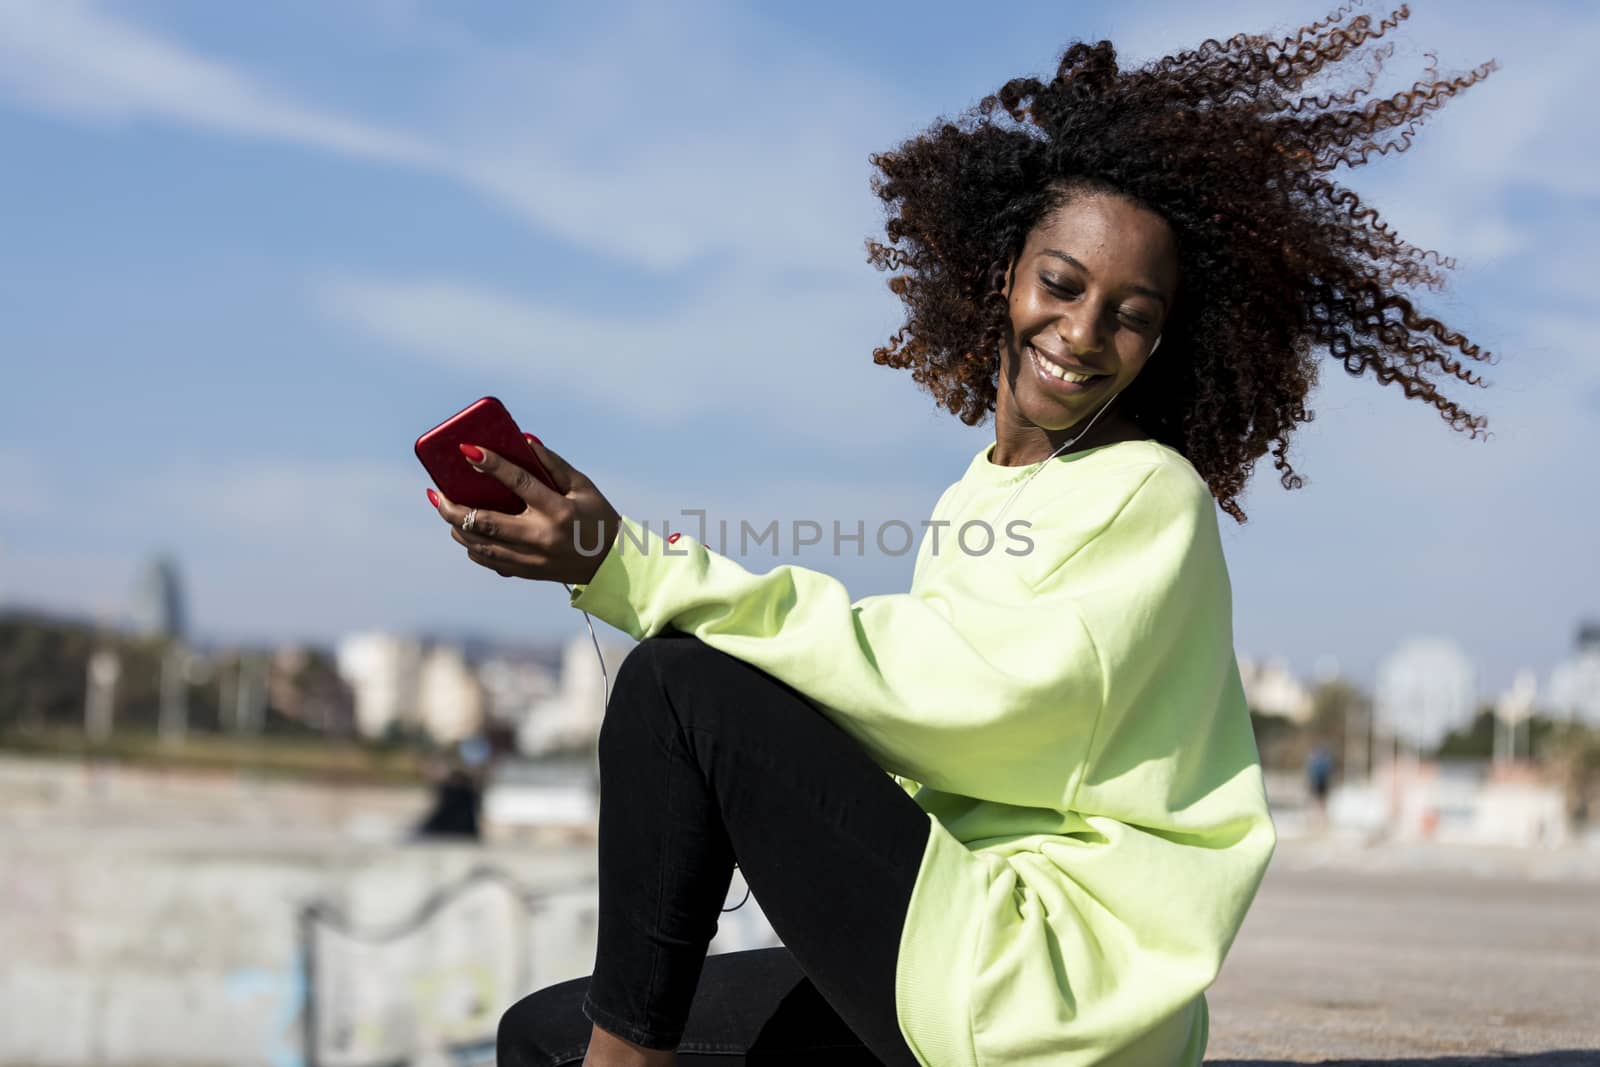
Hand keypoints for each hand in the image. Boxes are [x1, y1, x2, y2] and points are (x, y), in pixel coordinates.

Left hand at [428, 435, 621, 585]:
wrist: (611, 564)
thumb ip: (553, 464)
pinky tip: (466, 533)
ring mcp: (532, 559)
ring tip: (447, 510)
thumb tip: (523, 441)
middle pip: (484, 523)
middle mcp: (541, 536)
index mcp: (558, 511)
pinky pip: (489, 561)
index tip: (467, 450)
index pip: (518, 483)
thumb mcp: (582, 487)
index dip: (491, 465)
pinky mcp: (528, 573)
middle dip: (453, 507)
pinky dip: (473, 546)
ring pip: (480, 545)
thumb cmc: (597, 517)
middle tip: (437, 492)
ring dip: (457, 527)